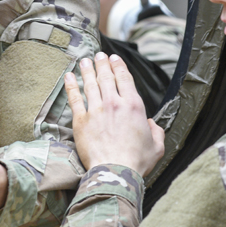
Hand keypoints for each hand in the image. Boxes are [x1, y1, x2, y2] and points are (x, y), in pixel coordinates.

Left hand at [65, 52, 164, 175]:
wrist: (114, 171)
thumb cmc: (136, 161)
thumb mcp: (157, 146)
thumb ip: (156, 132)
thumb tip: (151, 124)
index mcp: (134, 106)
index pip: (125, 78)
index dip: (118, 66)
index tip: (113, 58)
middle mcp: (114, 103)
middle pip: (106, 77)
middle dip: (101, 63)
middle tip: (98, 55)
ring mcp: (96, 110)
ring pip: (90, 84)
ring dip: (86, 70)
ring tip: (83, 61)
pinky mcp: (81, 120)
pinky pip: (75, 98)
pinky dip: (71, 85)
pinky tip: (68, 77)